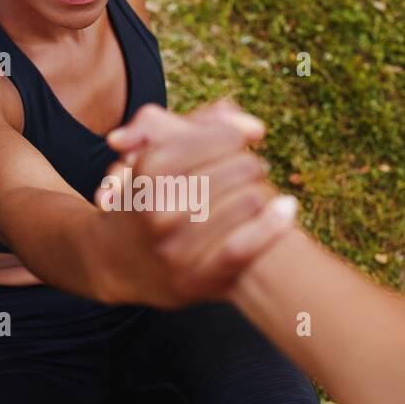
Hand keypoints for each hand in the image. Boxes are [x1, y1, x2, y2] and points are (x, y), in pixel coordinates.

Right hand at [93, 100, 296, 307]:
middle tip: (251, 170)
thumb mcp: (157, 151)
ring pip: (247, 203)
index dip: (239, 135)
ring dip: (263, 192)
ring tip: (257, 192)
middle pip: (240, 168)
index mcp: (149, 171)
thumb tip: (257, 129)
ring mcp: (174, 247)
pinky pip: (242, 247)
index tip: (246, 137)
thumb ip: (205, 124)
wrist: (117, 261)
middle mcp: (159, 209)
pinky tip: (286, 208)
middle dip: (252, 165)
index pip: (220, 138)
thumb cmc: (150, 196)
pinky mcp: (192, 279)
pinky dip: (271, 226)